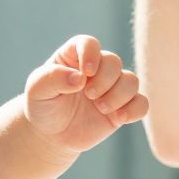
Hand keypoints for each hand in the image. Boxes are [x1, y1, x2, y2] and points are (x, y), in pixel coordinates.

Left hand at [24, 35, 148, 153]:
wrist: (51, 134)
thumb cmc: (43, 106)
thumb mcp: (36, 90)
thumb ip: (52, 79)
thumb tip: (78, 78)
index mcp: (74, 57)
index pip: (89, 44)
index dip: (91, 54)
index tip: (86, 73)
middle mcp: (97, 68)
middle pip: (114, 62)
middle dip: (104, 80)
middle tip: (89, 96)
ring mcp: (111, 88)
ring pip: (131, 81)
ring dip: (118, 95)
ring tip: (101, 108)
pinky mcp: (122, 108)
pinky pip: (141, 104)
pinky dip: (134, 109)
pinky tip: (119, 118)